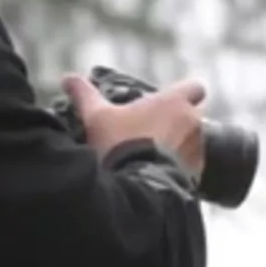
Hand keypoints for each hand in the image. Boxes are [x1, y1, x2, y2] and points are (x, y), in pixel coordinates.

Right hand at [61, 74, 206, 175]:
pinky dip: (180, 169)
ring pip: (194, 142)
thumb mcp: (96, 117)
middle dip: (179, 122)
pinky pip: (192, 167)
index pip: (194, 87)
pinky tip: (157, 174)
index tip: (166, 103)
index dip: (182, 94)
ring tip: (153, 156)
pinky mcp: (197, 174)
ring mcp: (198, 149)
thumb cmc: (119, 144)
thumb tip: (68, 78)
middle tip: (153, 131)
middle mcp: (193, 122)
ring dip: (180, 146)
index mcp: (174, 102)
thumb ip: (85, 95)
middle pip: (193, 116)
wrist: (135, 188)